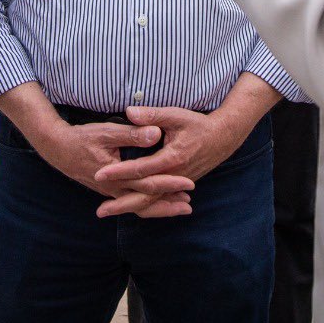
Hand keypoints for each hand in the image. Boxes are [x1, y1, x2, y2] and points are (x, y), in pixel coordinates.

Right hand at [31, 119, 195, 219]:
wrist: (57, 149)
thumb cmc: (82, 138)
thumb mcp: (107, 131)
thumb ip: (132, 134)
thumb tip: (156, 134)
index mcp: (117, 176)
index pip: (148, 183)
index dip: (170, 184)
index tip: (189, 183)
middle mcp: (114, 189)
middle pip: (146, 202)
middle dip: (169, 204)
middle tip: (190, 206)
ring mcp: (110, 192)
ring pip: (139, 207)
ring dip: (160, 208)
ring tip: (180, 209)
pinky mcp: (108, 191)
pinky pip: (131, 203)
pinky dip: (147, 205)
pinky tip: (157, 204)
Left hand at [92, 106, 253, 215]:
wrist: (223, 138)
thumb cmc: (198, 124)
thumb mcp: (175, 115)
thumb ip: (152, 115)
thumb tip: (129, 111)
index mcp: (172, 158)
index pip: (141, 168)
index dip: (119, 172)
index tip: (100, 174)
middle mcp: (174, 176)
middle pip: (145, 196)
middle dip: (121, 203)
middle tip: (100, 211)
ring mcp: (177, 183)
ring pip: (152, 202)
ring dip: (130, 208)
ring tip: (108, 211)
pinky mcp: (179, 185)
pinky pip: (159, 201)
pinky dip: (144, 207)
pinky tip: (129, 209)